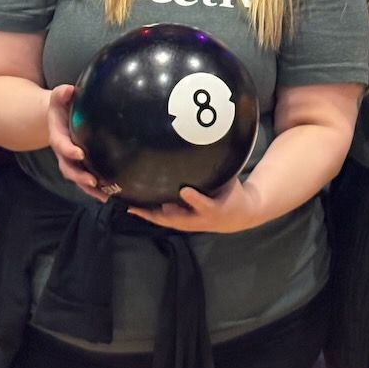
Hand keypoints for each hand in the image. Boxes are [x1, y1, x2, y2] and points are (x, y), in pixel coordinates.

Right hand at [46, 84, 106, 199]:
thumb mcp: (58, 98)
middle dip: (79, 176)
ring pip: (78, 179)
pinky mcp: (81, 166)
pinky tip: (111, 195)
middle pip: (68, 168)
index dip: (69, 151)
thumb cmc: (61, 106)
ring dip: (90, 189)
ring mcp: (71, 162)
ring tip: (105, 196)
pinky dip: (97, 189)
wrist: (57, 117)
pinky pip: (87, 180)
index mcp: (58, 136)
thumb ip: (61, 94)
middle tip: (93, 181)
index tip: (80, 154)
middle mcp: (63, 153)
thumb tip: (68, 90)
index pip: (61, 145)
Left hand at [128, 176, 266, 233]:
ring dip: (148, 214)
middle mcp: (200, 220)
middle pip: (177, 218)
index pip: (205, 205)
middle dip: (158, 213)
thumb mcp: (233, 182)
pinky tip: (133, 208)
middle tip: (139, 206)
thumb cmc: (234, 194)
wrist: (238, 216)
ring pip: (166, 220)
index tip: (184, 190)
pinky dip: (149, 214)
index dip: (195, 199)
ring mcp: (190, 223)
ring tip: (130, 205)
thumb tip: (214, 143)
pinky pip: (164, 219)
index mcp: (216, 209)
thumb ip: (223, 168)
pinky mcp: (183, 222)